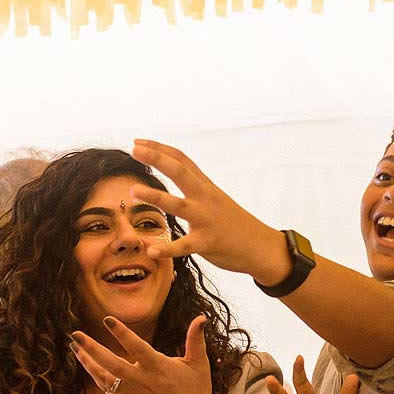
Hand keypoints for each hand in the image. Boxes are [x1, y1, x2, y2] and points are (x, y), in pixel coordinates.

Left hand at [70, 316, 222, 393]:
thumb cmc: (197, 391)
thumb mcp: (199, 363)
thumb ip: (196, 339)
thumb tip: (201, 318)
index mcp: (159, 367)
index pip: (136, 347)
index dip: (121, 333)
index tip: (107, 319)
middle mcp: (143, 381)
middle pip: (111, 363)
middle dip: (92, 348)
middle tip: (76, 335)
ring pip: (104, 378)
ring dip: (88, 363)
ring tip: (75, 348)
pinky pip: (107, 390)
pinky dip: (96, 377)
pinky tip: (88, 366)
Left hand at [127, 140, 293, 284]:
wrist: (261, 247)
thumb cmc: (234, 224)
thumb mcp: (216, 198)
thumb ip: (196, 187)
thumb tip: (178, 176)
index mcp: (206, 187)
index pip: (182, 160)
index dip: (160, 149)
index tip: (138, 142)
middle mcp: (205, 198)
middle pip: (179, 172)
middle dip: (156, 159)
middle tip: (134, 150)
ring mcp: (207, 219)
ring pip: (178, 204)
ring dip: (154, 196)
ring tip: (132, 191)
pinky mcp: (208, 242)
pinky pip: (185, 245)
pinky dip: (167, 248)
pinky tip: (151, 250)